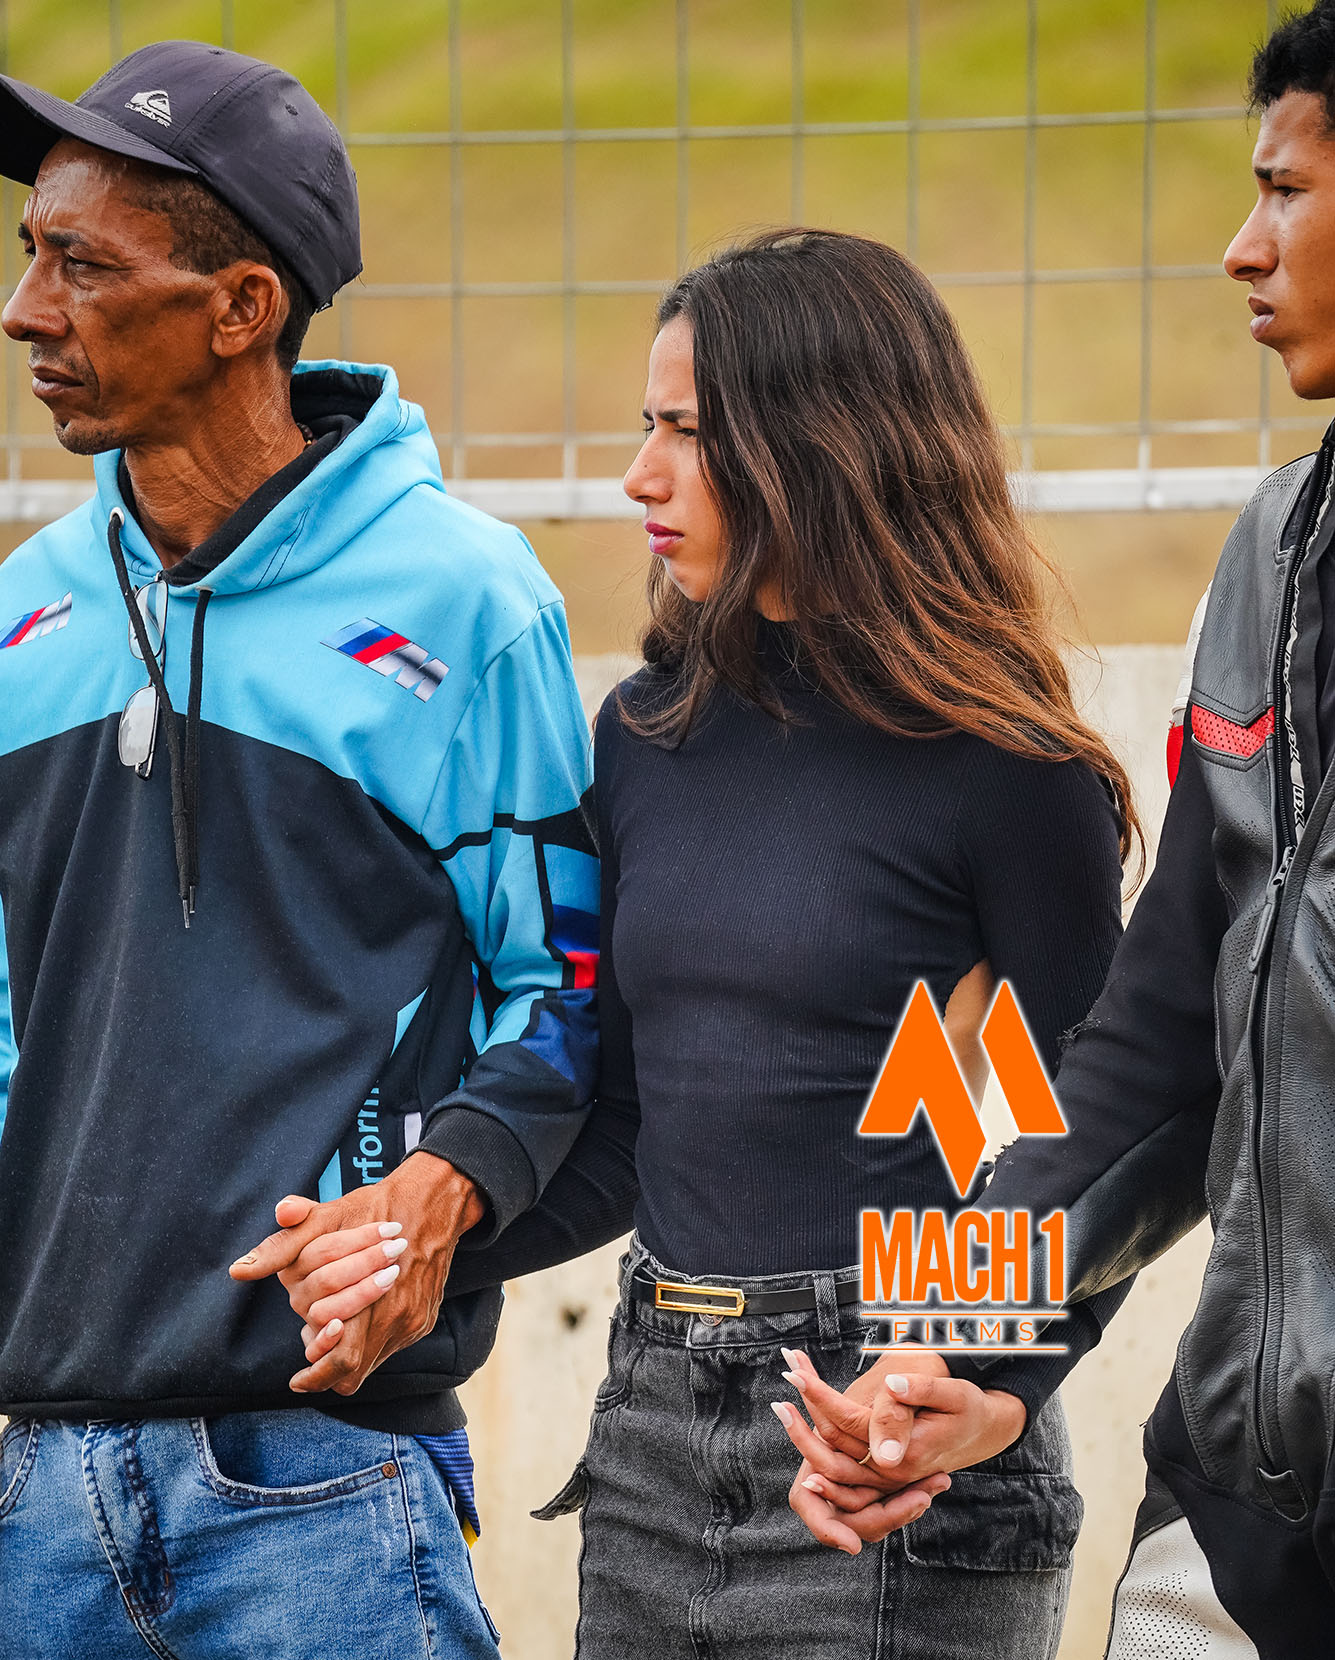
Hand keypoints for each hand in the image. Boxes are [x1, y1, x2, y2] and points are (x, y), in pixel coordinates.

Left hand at [228, 1151, 484, 1395]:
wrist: (432, 1200)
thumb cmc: (374, 1208)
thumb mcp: (325, 1219)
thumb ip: (283, 1247)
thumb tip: (239, 1270)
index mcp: (367, 1295)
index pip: (339, 1358)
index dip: (315, 1373)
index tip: (297, 1379)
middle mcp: (393, 1315)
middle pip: (355, 1369)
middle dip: (326, 1373)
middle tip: (305, 1374)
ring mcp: (412, 1319)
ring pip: (373, 1361)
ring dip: (348, 1356)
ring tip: (328, 1343)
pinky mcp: (424, 1318)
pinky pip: (392, 1346)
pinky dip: (370, 1342)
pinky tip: (357, 1325)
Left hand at [778, 1364, 1026, 1549]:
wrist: (983, 1430)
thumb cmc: (969, 1407)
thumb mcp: (954, 1394)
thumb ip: (920, 1393)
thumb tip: (890, 1386)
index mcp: (903, 1454)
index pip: (847, 1424)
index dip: (818, 1396)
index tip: (795, 1371)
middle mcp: (887, 1472)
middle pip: (828, 1450)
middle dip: (801, 1415)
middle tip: (785, 1376)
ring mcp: (882, 1476)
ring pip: (829, 1458)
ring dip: (805, 1424)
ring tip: (794, 1377)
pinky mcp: (878, 1471)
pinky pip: (839, 1460)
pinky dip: (819, 1433)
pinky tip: (807, 1408)